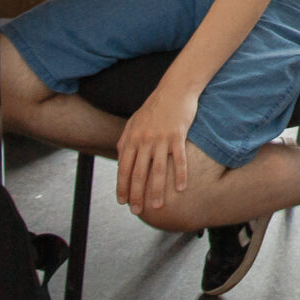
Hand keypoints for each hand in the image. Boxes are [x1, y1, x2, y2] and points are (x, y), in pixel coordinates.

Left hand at [116, 88, 197, 215]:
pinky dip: (180, 175)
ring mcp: (161, 139)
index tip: (122, 201)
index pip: (123, 168)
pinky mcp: (177, 135)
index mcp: (132, 138)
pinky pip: (179, 159)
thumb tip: (119, 157)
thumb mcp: (134, 121)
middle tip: (137, 210)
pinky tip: (180, 188)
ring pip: (157, 170)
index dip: (122, 186)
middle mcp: (144, 140)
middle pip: (138, 173)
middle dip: (136, 194)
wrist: (175, 89)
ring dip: (156, 190)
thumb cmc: (154, 106)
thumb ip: (125, 140)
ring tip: (156, 206)